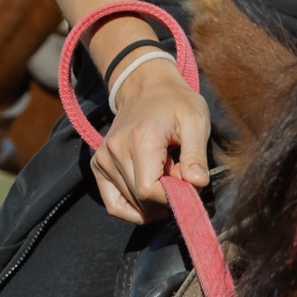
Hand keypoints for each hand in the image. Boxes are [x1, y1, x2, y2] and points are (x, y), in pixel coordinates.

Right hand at [91, 58, 210, 224]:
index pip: (149, 191)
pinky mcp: (98, 165)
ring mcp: (103, 159)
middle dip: (167, 198)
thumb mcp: (196, 122)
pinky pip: (114, 204)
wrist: (146, 87)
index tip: (188, 180)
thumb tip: (196, 184)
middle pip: (141, 201)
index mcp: (138, 141)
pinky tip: (151, 200)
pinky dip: (135, 209)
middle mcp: (114, 151)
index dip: (174, 196)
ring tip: (165, 175)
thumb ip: (197, 155)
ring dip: (154, 201)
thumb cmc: (176, 103)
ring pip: (130, 204)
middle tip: (179, 176)